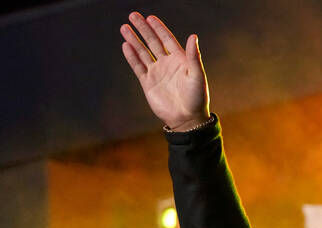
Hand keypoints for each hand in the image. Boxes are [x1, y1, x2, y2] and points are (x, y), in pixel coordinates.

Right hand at [120, 12, 209, 129]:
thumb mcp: (197, 75)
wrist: (187, 119)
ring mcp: (157, 72)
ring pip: (143, 52)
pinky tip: (126, 45)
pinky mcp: (148, 83)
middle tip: (133, 16)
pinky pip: (138, 66)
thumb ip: (194, 56)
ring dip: (134, 40)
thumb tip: (193, 36)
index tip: (150, 17)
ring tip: (124, 27)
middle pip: (153, 42)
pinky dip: (132, 56)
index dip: (159, 28)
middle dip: (143, 29)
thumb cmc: (197, 98)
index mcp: (180, 60)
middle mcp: (167, 64)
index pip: (167, 39)